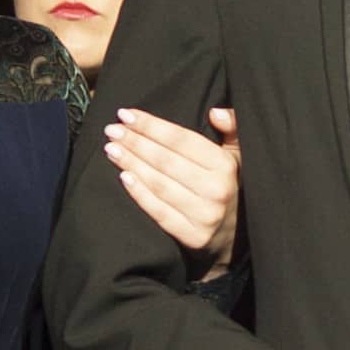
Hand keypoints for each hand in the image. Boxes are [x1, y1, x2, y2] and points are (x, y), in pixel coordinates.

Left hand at [104, 106, 240, 271]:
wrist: (233, 236)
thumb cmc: (227, 186)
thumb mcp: (239, 154)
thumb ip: (234, 128)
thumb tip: (215, 113)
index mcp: (226, 165)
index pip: (182, 140)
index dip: (151, 126)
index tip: (126, 115)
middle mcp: (217, 190)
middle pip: (166, 160)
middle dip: (135, 142)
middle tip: (111, 130)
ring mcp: (205, 215)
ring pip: (159, 184)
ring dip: (131, 164)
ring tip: (111, 149)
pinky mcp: (193, 236)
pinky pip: (159, 211)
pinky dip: (139, 194)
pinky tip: (123, 177)